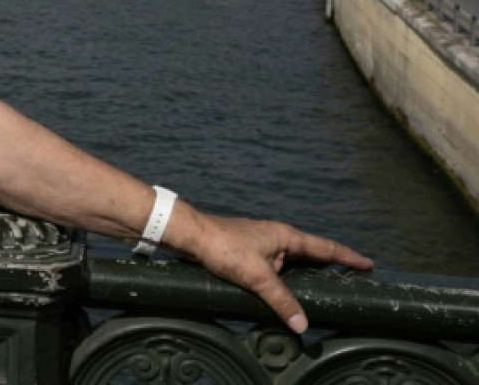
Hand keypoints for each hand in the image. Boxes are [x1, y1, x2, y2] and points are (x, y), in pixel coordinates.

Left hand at [177, 212, 373, 332]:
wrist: (192, 236)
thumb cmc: (224, 248)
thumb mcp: (257, 277)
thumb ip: (281, 300)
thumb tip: (303, 325)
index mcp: (286, 236)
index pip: (325, 248)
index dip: (347, 257)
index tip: (369, 264)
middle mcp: (279, 237)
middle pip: (313, 253)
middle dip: (332, 265)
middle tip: (353, 278)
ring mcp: (265, 243)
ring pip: (295, 260)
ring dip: (310, 272)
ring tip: (328, 286)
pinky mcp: (252, 251)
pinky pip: (280, 265)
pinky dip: (291, 276)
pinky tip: (290, 287)